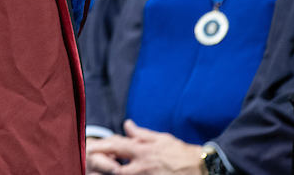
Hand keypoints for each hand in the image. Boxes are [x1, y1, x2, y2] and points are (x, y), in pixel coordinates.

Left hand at [86, 120, 206, 174]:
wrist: (204, 167)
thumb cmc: (181, 152)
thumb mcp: (161, 138)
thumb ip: (141, 133)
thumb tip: (126, 124)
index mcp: (143, 150)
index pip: (116, 146)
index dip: (101, 147)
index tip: (90, 148)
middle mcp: (143, 165)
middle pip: (115, 168)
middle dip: (103, 167)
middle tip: (92, 166)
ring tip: (100, 174)